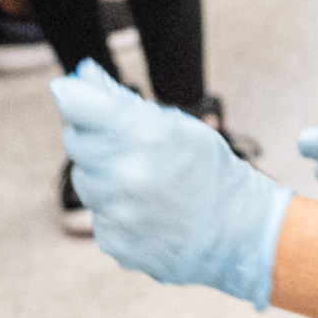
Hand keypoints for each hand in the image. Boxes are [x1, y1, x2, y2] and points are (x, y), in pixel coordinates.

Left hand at [58, 66, 288, 304]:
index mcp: (142, 136)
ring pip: (86, 182)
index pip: (76, 104)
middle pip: (76, 143)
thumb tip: (81, 75)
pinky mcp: (115, 242)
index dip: (76, 98)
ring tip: (146, 186)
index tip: (77, 97)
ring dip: (106, 178)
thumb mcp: (177, 127)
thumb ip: (123, 102)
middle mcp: (124, 175)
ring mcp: (118, 213)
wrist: (241, 235)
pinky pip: (99, 216)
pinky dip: (117, 212)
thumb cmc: (210, 173)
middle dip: (97, 140)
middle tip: (132, 150)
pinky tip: (148, 214)